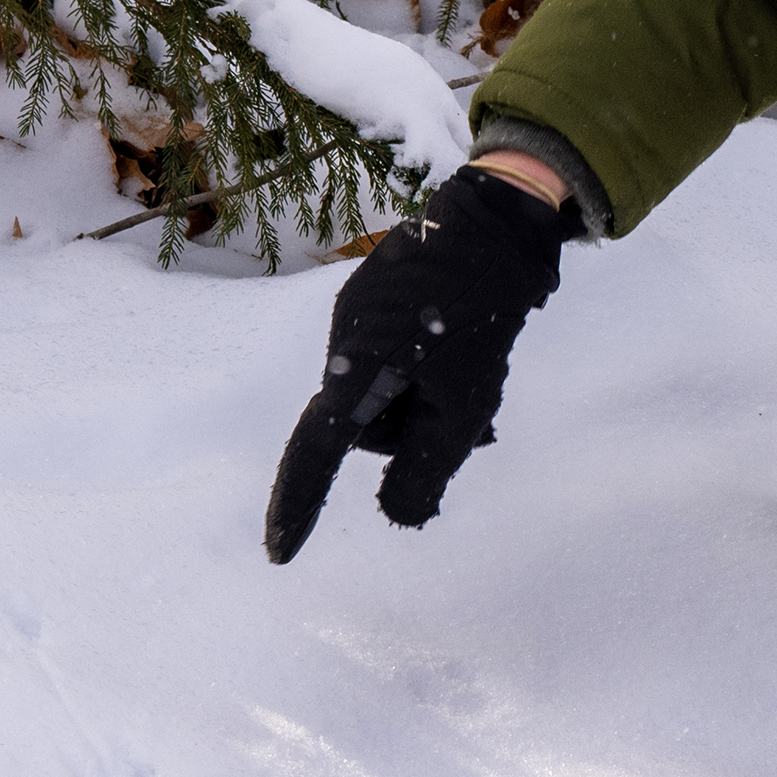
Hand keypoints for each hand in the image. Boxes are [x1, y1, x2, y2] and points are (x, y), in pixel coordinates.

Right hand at [265, 164, 577, 560]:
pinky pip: (388, 362)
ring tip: (474, 384)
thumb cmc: (480, 317)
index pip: (317, 455)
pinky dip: (421, 376)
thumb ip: (425, 471)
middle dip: (410, 435)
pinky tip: (460, 357)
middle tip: (474, 422)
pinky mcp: (374, 302)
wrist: (494, 223)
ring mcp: (355, 319)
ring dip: (422, 405)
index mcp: (353, 373)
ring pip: (380, 397)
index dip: (300, 507)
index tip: (282, 553)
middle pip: (364, 428)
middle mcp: (341, 345)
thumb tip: (397, 515)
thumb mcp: (462, 407)